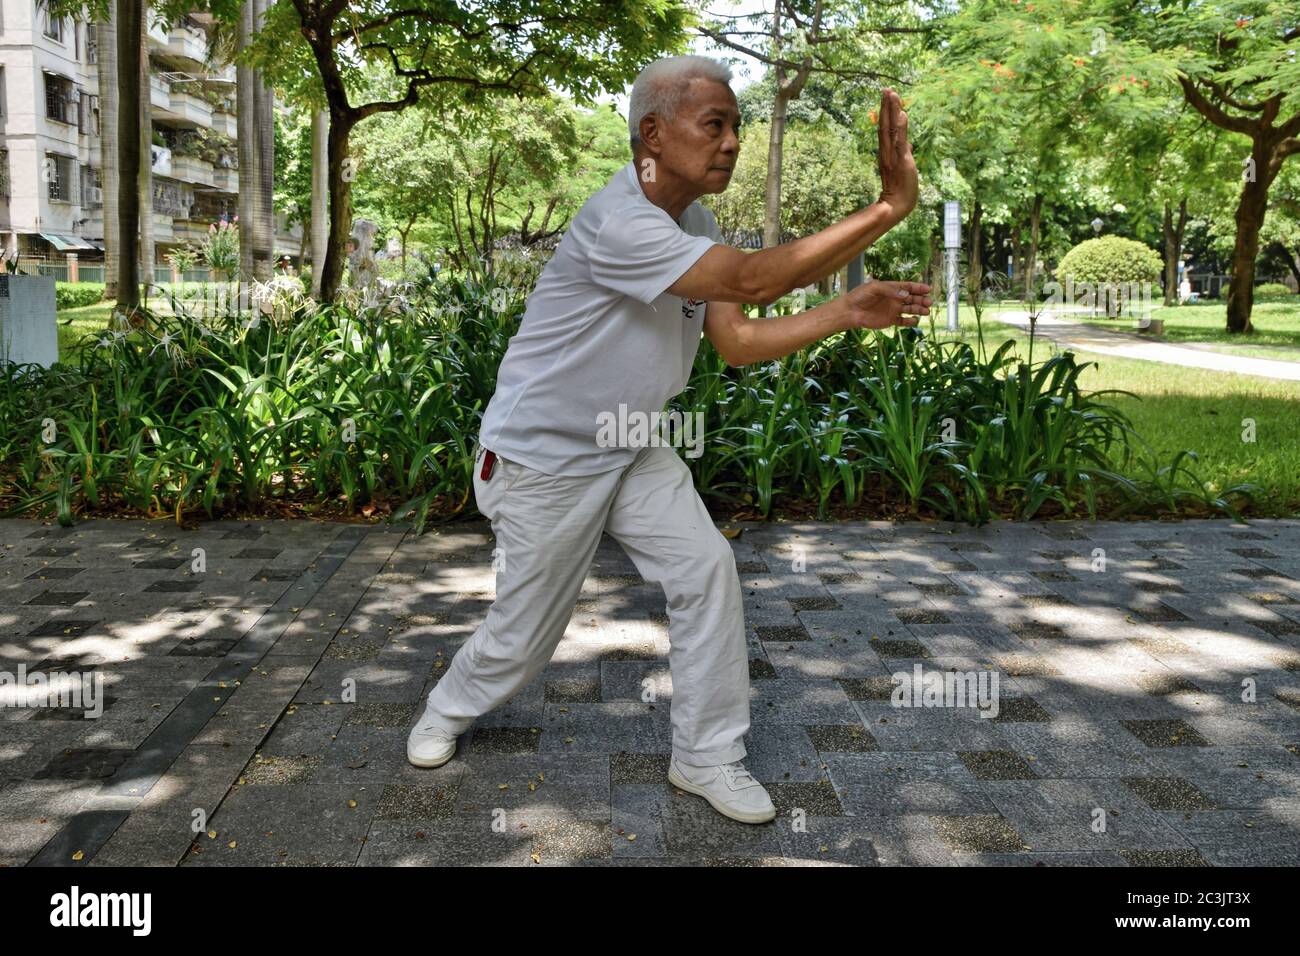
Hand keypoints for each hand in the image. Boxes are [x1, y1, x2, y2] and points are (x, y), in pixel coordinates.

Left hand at [841, 278, 931, 330]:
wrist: (850, 311)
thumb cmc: (860, 296)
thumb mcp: (874, 287)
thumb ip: (890, 290)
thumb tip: (906, 294)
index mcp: (892, 288)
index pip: (909, 287)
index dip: (919, 288)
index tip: (928, 289)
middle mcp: (895, 299)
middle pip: (912, 298)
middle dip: (922, 300)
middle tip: (929, 302)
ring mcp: (893, 310)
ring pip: (910, 310)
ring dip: (919, 310)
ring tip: (926, 311)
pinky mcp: (890, 320)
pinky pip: (903, 321)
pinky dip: (910, 322)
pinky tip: (914, 320)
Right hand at [876, 88, 917, 222]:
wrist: (899, 205)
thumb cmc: (902, 187)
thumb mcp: (904, 165)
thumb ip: (904, 152)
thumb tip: (908, 142)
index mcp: (888, 151)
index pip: (886, 127)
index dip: (886, 111)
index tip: (887, 95)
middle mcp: (888, 151)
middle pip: (886, 124)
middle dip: (886, 106)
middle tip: (886, 89)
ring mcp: (894, 155)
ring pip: (891, 129)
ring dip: (891, 111)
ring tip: (891, 94)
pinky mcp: (901, 161)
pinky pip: (900, 142)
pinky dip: (901, 128)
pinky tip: (902, 114)